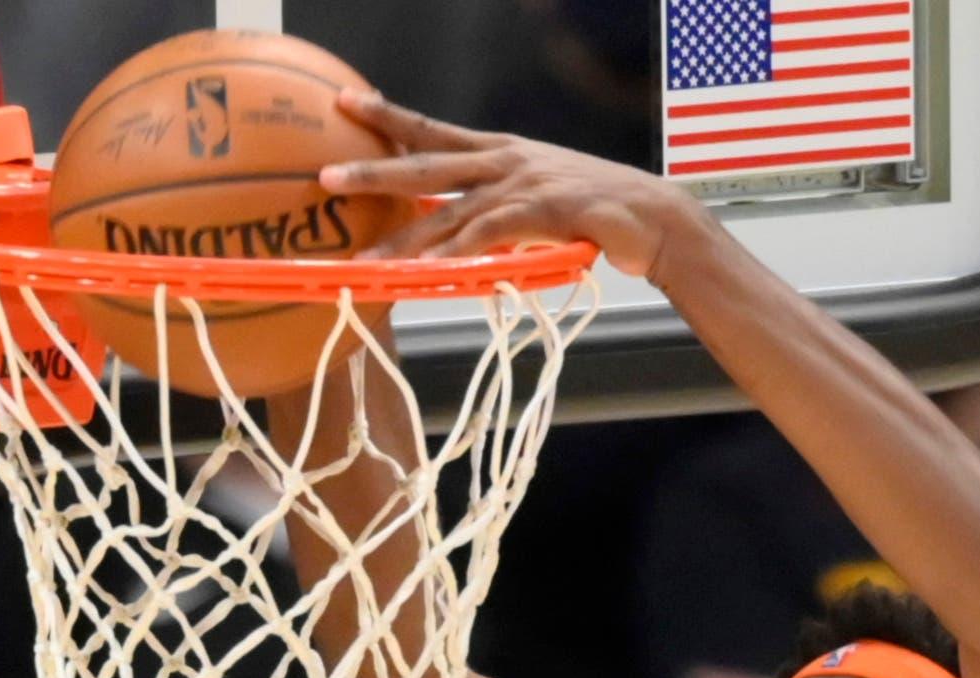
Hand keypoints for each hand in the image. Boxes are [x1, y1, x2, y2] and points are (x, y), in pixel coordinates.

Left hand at [325, 95, 700, 278]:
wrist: (654, 218)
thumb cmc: (597, 212)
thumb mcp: (538, 198)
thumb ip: (496, 208)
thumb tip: (455, 232)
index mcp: (500, 151)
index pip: (433, 129)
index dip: (388, 115)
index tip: (346, 102)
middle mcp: (505, 161)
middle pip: (426, 164)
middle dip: (373, 169)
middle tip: (326, 176)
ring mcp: (523, 185)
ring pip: (449, 209)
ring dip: (404, 235)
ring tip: (365, 254)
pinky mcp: (544, 213)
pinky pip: (490, 236)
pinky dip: (459, 255)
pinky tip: (431, 272)